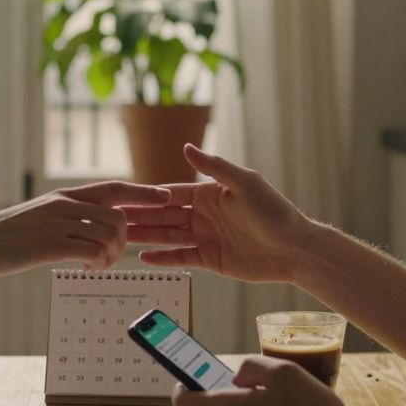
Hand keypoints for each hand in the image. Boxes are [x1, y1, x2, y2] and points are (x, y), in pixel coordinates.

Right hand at [0, 181, 171, 278]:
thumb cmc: (9, 236)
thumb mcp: (41, 216)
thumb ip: (68, 215)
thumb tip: (94, 225)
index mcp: (65, 195)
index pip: (114, 188)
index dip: (143, 192)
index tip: (166, 197)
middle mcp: (65, 205)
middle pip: (118, 215)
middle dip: (125, 239)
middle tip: (112, 256)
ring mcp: (58, 224)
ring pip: (108, 235)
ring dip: (111, 255)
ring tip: (97, 265)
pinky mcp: (51, 245)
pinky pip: (91, 251)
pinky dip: (97, 262)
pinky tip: (87, 268)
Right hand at [123, 145, 313, 282]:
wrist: (295, 248)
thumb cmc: (275, 212)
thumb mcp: (245, 184)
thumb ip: (214, 167)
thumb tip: (186, 147)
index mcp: (209, 193)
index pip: (170, 193)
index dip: (146, 196)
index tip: (123, 197)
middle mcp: (203, 214)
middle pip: (164, 215)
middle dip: (139, 217)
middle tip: (111, 219)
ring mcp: (205, 237)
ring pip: (168, 236)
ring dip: (145, 236)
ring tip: (119, 238)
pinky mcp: (210, 259)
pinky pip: (181, 257)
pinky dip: (163, 258)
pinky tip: (143, 257)